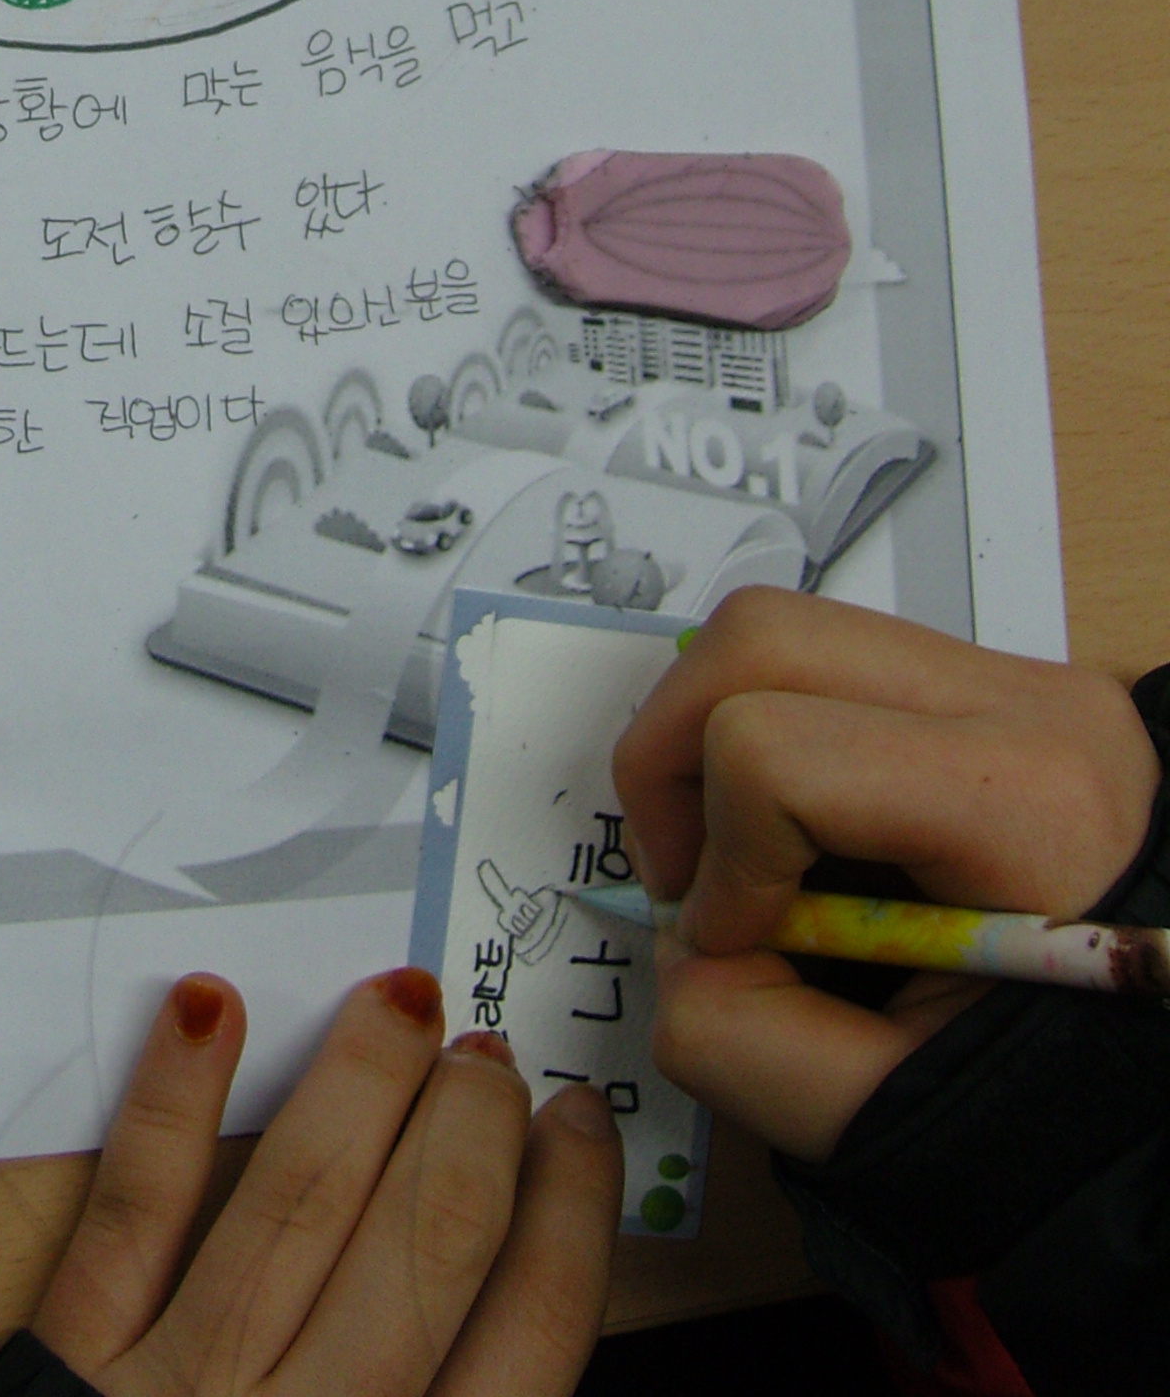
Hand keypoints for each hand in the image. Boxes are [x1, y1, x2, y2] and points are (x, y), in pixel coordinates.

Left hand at [32, 967, 620, 1396]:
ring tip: (398, 1006)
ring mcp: (186, 1392)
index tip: (579, 1127)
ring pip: (290, 1207)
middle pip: (422, 1252)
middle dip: (470, 1131)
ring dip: (355, 1088)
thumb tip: (527, 1331)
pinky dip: (168, 1103)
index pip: (526, 1344)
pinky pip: (131, 1216)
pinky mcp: (69, 1364)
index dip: (567, 1218)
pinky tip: (208, 1006)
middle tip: (491, 1054)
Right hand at [610, 587, 1160, 1162]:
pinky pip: (831, 663)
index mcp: (1026, 804)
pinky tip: (808, 842)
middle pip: (760, 640)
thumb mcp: (894, 1114)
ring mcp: (1013, 678)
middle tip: (686, 875)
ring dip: (714, 735)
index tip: (739, 950)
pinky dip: (774, 733)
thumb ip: (737, 1038)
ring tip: (742, 856)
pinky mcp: (993, 683)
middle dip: (673, 755)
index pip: (774, 753)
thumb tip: (679, 944)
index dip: (719, 863)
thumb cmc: (1072, 1096)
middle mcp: (1024, 704)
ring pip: (785, 630)